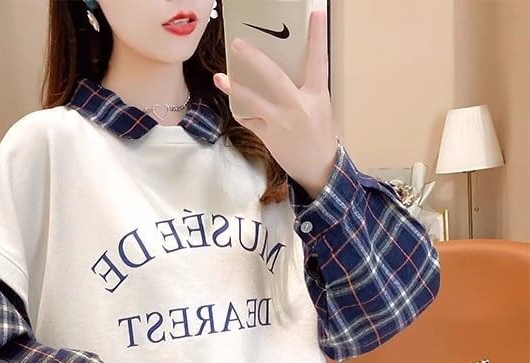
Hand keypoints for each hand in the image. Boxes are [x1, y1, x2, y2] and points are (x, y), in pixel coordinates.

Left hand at [212, 7, 337, 199]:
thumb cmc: (319, 136)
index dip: (318, 37)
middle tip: (238, 43)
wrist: (318, 169)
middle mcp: (298, 106)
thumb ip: (304, 90)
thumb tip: (282, 73)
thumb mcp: (320, 107)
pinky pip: (250, 120)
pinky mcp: (269, 136)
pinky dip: (242, 112)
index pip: (319, 60)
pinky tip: (235, 105)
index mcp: (317, 95)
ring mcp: (281, 122)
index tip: (316, 13)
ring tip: (220, 77)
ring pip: (254, 101)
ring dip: (234, 88)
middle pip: (274, 76)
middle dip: (254, 58)